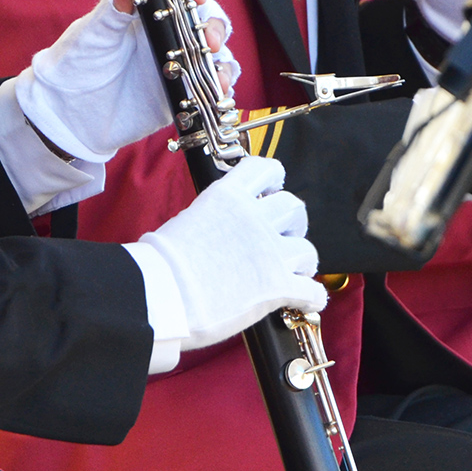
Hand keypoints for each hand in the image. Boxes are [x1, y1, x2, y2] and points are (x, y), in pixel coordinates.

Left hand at [17, 0, 239, 162]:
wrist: (71, 113)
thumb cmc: (78, 63)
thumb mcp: (95, 33)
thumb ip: (113, 7)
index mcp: (149, 9)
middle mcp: (169, 32)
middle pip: (208, 17)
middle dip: (214, 26)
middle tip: (208, 41)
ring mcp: (180, 62)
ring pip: (216, 52)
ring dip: (222, 59)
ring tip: (215, 73)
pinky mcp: (184, 92)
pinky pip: (213, 86)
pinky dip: (222, 88)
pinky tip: (218, 92)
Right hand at [134, 156, 325, 350]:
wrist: (160, 294)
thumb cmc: (159, 267)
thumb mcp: (185, 224)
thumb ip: (210, 221)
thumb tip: (212, 233)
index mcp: (227, 197)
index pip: (265, 169)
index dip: (274, 180)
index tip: (271, 191)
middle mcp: (254, 218)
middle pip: (294, 207)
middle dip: (292, 223)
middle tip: (282, 238)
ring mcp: (269, 252)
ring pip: (308, 249)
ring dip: (302, 262)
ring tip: (291, 273)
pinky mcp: (277, 286)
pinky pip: (312, 290)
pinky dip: (311, 297)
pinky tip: (305, 301)